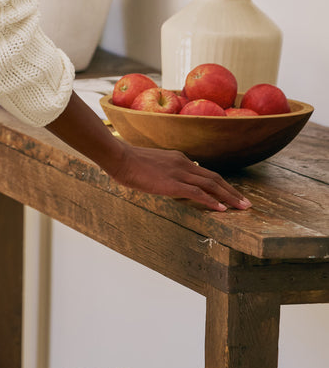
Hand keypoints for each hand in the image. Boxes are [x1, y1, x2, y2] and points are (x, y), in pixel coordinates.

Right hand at [46, 93, 251, 211]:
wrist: (120, 157)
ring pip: (211, 185)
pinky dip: (212, 201)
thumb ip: (164, 171)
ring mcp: (179, 172)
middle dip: (232, 191)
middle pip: (215, 178)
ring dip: (229, 197)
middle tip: (247, 203)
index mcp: (179, 159)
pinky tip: (222, 209)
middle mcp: (184, 163)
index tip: (231, 194)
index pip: (205, 172)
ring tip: (242, 208)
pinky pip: (198, 193)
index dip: (220, 184)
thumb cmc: (130, 162)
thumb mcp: (152, 164)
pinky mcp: (173, 183)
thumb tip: (167, 181)